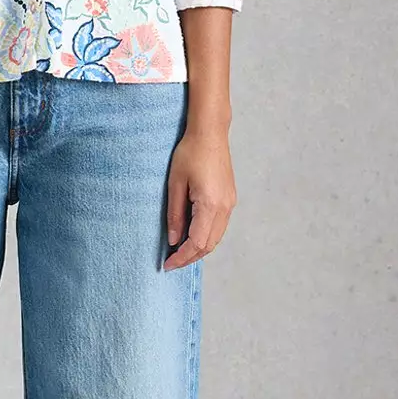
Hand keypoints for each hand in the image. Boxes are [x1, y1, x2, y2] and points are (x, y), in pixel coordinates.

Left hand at [163, 125, 234, 268]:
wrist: (210, 133)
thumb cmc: (190, 153)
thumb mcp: (175, 184)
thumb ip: (175, 215)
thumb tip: (174, 240)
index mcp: (210, 205)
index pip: (197, 243)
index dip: (182, 257)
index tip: (167, 264)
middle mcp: (224, 208)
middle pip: (209, 245)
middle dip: (190, 258)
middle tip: (171, 263)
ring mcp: (230, 204)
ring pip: (216, 238)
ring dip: (199, 249)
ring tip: (179, 253)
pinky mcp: (230, 199)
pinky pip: (219, 227)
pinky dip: (206, 237)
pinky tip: (192, 237)